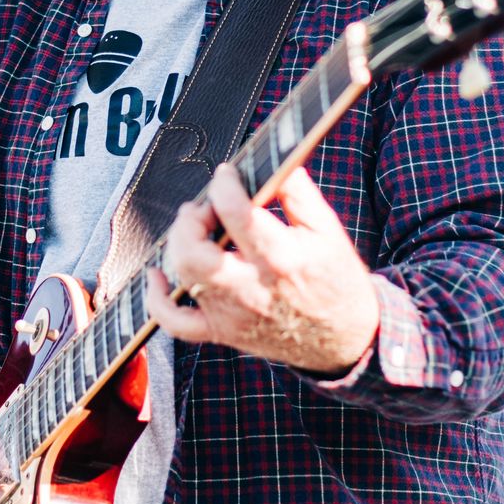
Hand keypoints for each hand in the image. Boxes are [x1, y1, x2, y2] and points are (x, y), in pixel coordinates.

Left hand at [146, 163, 379, 373]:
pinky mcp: (223, 333)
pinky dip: (158, 300)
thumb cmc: (336, 281)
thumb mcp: (328, 231)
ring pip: (185, 278)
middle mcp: (253, 289)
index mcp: (282, 259)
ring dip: (179, 244)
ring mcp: (233, 315)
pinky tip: (158, 276)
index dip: (224, 185)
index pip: (237, 215)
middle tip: (204, 207)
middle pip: (195, 254)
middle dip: (190, 221)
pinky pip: (177, 324)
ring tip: (195, 228)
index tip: (227, 174)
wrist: (345, 340)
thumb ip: (299, 194)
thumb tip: (276, 162)